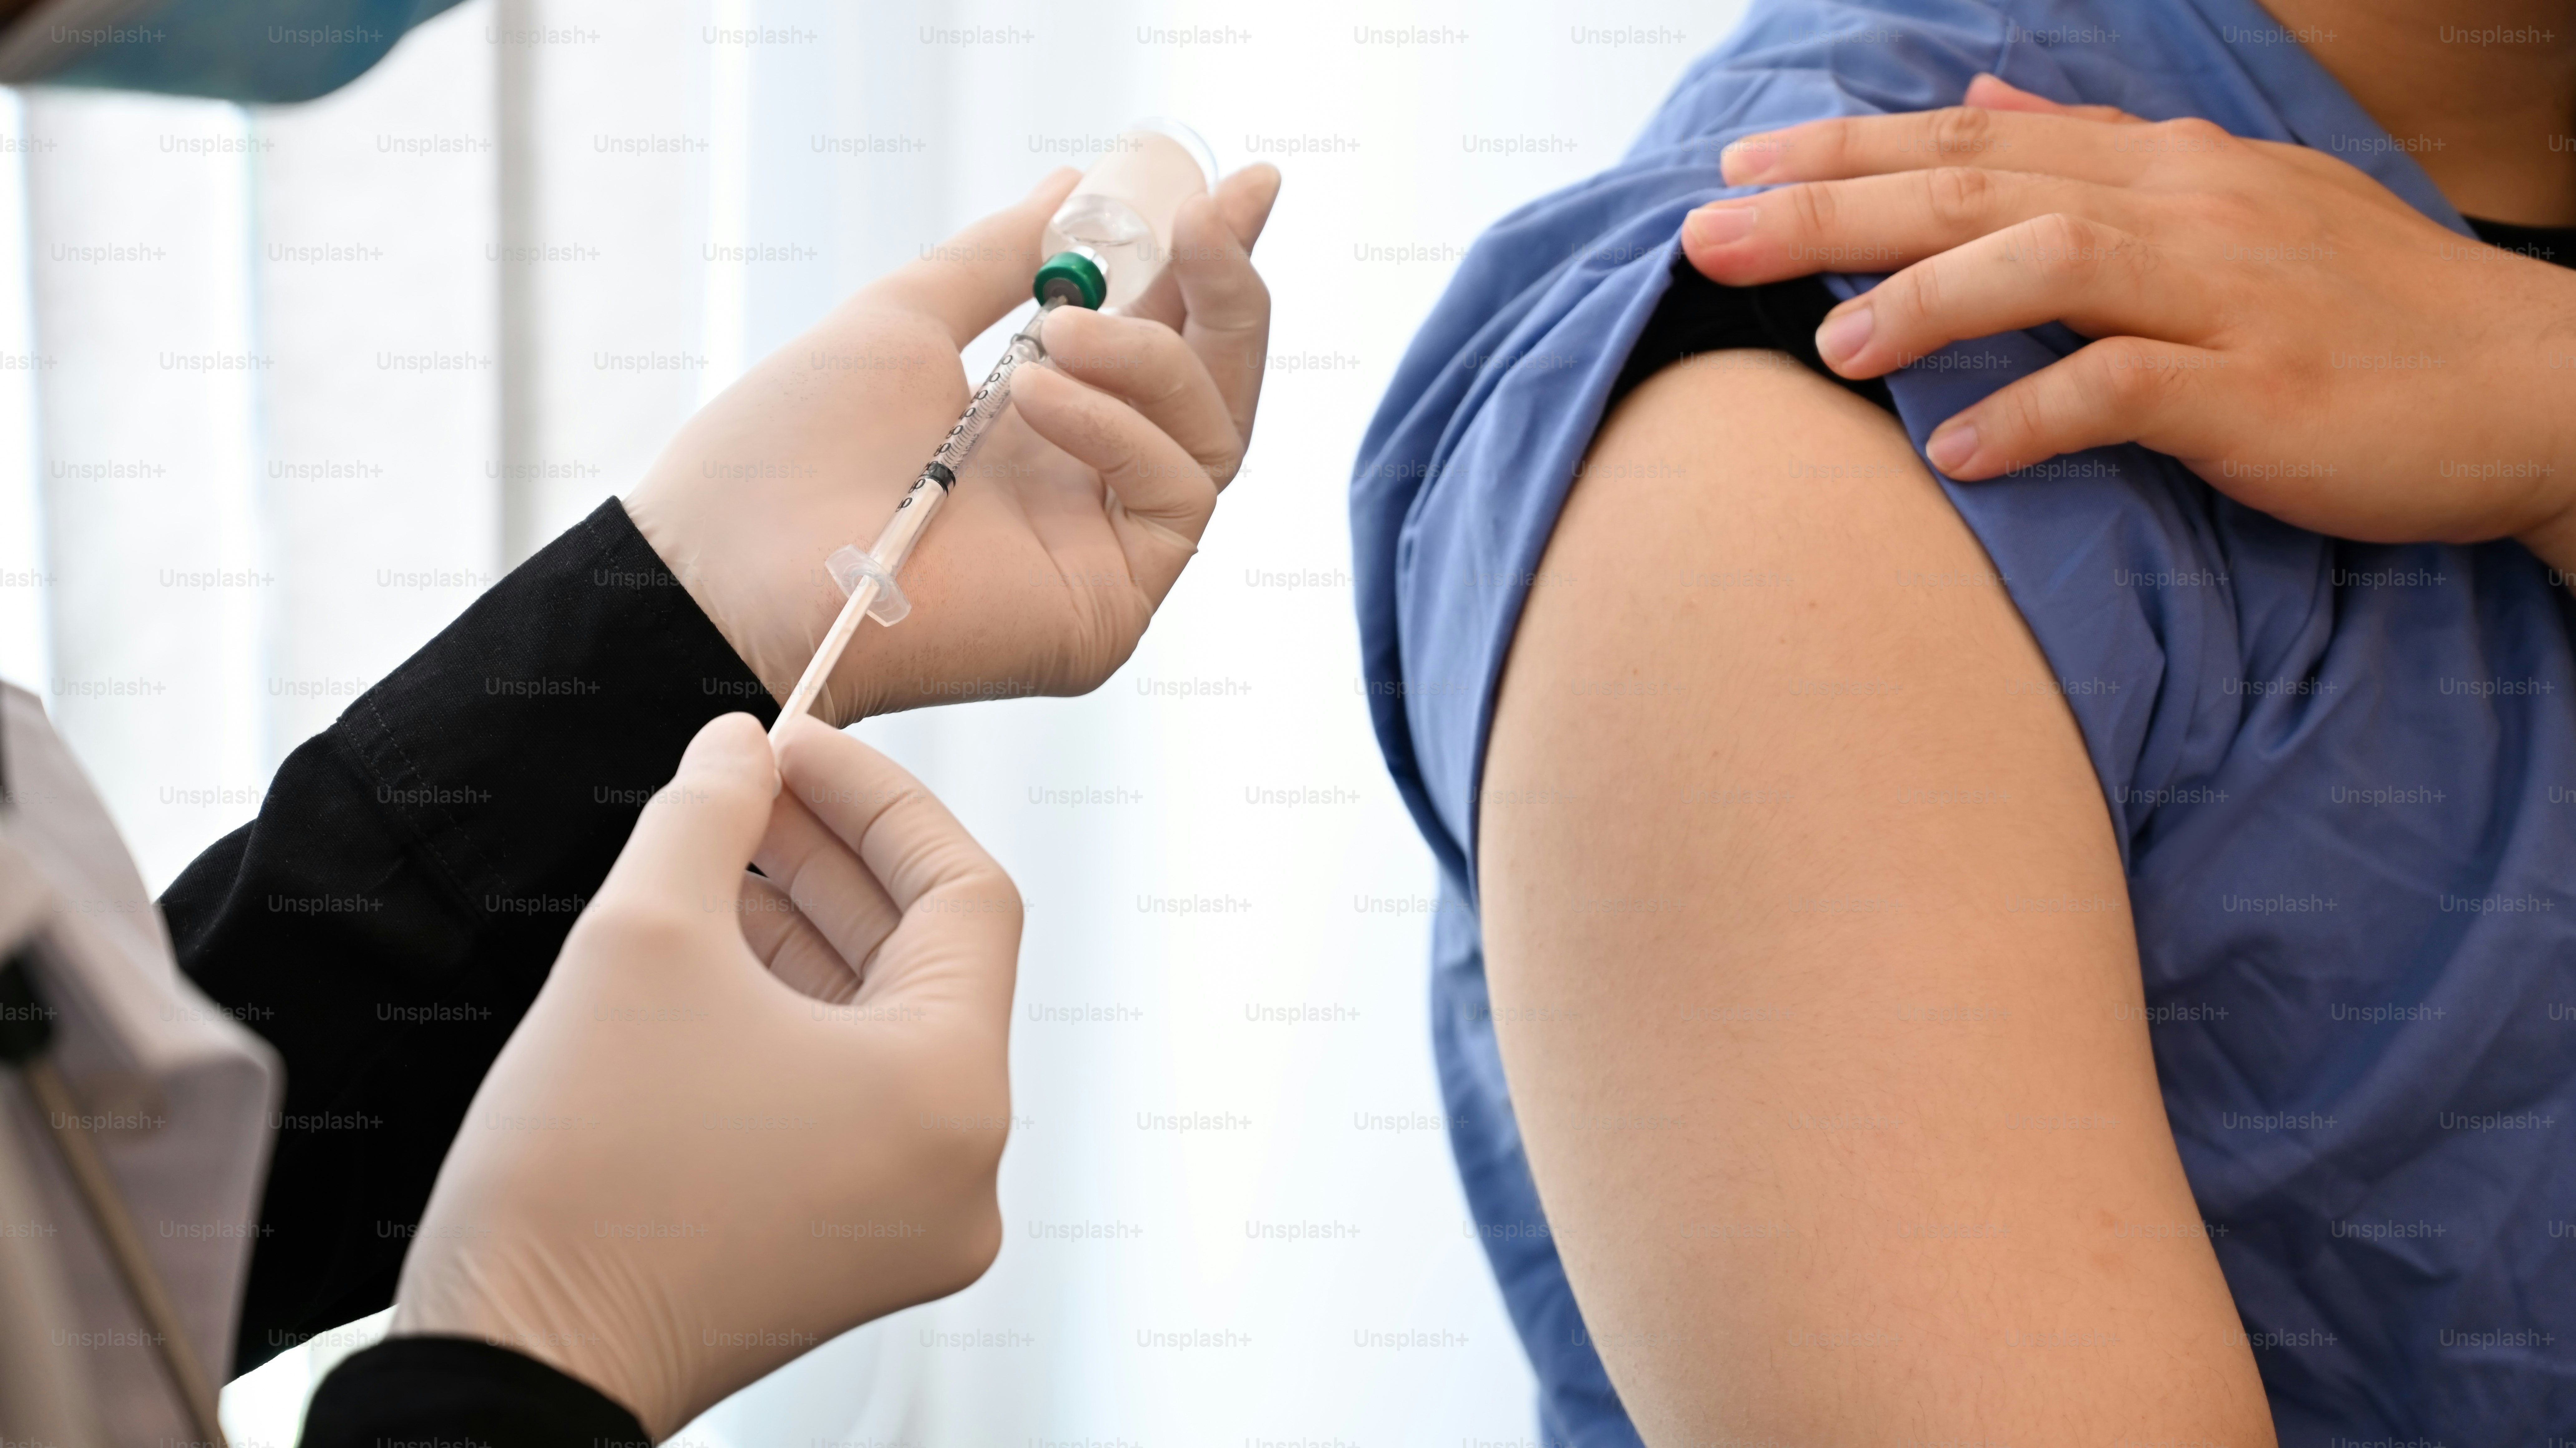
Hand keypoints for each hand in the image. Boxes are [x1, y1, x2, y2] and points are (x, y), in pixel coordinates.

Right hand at [389, 712, 1020, 1438]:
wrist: (511, 1362)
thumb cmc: (581, 1173)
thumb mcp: (645, 935)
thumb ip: (711, 813)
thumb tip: (740, 749)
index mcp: (953, 1095)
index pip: (965, 893)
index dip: (879, 801)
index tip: (796, 747)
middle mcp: (964, 1170)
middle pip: (930, 963)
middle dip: (838, 863)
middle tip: (754, 789)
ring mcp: (915, 1221)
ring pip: (886, 1030)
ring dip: (812, 934)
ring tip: (726, 855)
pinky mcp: (853, 1249)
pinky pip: (855, 1100)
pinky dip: (799, 1021)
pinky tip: (726, 952)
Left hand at [626, 164, 1279, 722]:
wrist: (731, 563)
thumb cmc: (791, 450)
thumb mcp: (909, 317)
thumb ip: (1001, 258)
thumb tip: (1074, 187)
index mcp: (1052, 428)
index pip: (1168, 341)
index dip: (1213, 265)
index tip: (1239, 187)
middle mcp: (1092, 491)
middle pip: (1217, 390)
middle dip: (1225, 292)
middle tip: (1207, 217)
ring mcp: (1107, 554)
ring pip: (1210, 436)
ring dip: (1146, 358)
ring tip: (1056, 330)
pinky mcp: (1111, 609)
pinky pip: (1172, 494)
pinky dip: (1114, 427)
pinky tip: (1039, 395)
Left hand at [1680, 74, 2575, 574]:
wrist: (2523, 382)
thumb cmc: (2357, 308)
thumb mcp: (2226, 201)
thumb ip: (2094, 153)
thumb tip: (1982, 105)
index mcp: (2162, 169)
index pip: (1970, 142)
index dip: (1845, 154)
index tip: (1736, 173)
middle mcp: (2182, 210)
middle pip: (1976, 189)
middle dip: (1835, 209)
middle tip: (1711, 238)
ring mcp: (2223, 296)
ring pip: (2044, 268)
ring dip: (1924, 305)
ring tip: (1828, 348)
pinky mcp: (2257, 391)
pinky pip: (2124, 393)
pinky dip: (2034, 418)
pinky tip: (1958, 452)